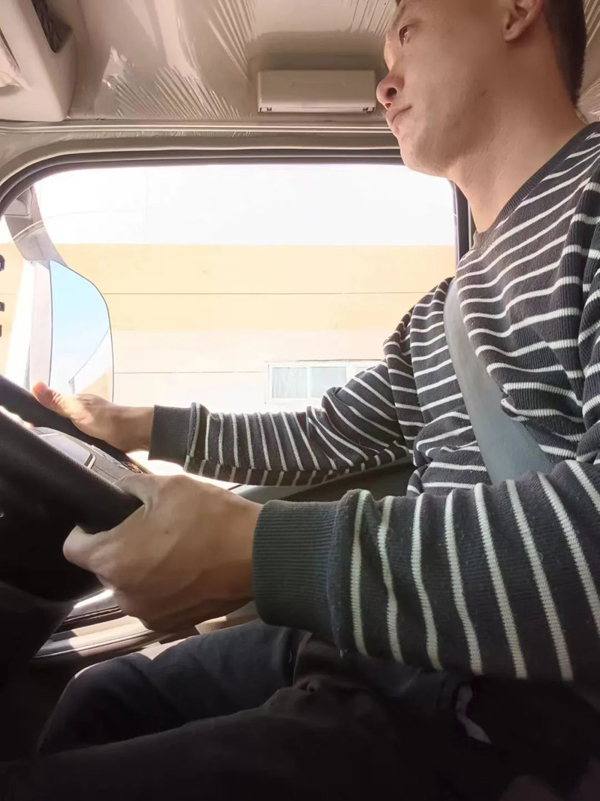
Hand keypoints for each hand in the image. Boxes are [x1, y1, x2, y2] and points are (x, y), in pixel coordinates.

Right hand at [32, 382, 152, 452]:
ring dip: (62, 439)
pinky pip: (80, 442)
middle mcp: (83, 412)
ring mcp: (91, 425)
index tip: (28, 430)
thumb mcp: (77, 409)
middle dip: (49, 429)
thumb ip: (57, 401)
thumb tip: (34, 384)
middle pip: (59, 420)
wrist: (135, 434)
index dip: (38, 416)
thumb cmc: (106, 420)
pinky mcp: (98, 438)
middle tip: (38, 443)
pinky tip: (68, 453)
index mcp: (77, 402)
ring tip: (49, 450)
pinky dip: (73, 446)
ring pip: (69, 432)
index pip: (51, 407)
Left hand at [63, 474, 261, 631]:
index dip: (86, 530)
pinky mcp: (170, 624)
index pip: (73, 547)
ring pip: (129, 585)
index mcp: (113, 559)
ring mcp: (147, 614)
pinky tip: (187, 569)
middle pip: (103, 567)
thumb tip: (118, 491)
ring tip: (173, 549)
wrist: (257, 554)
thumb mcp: (167, 485)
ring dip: (141, 569)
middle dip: (119, 548)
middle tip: (151, 528)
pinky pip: (152, 601)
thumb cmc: (210, 516)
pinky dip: (162, 587)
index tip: (108, 519)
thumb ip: (130, 486)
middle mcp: (122, 594)